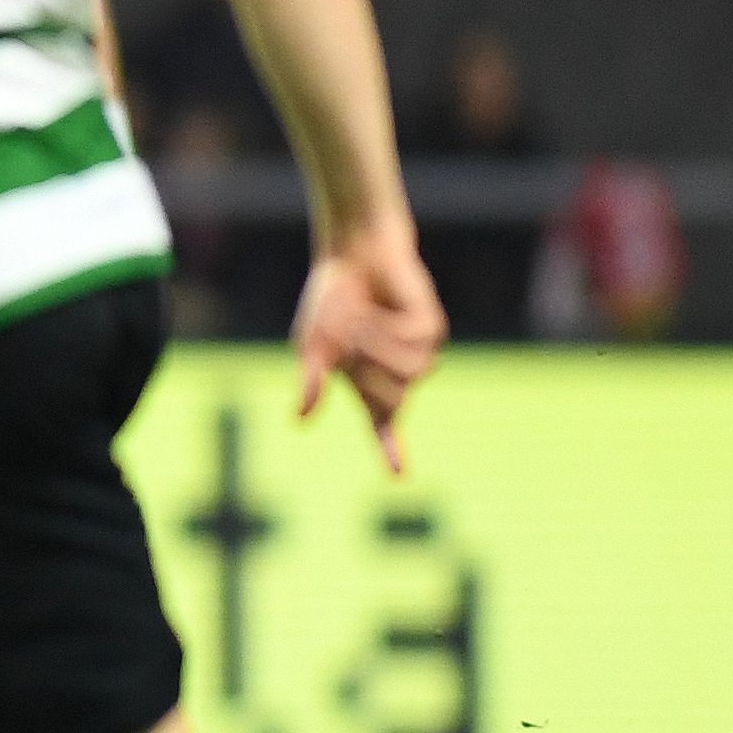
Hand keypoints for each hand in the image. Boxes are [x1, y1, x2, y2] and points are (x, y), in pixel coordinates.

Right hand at [293, 215, 444, 472]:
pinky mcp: (432, 328)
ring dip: (375, 345)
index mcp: (368, 382)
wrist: (352, 254)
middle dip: (364, 372)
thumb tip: (301, 419)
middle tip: (344, 338)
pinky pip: (414, 343)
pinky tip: (381, 307)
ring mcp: (419, 352)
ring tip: (358, 319)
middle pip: (394, 402)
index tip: (397, 477)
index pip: (381, 425)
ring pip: (409, 374)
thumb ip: (311, 379)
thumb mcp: (313, 344)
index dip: (388, 451)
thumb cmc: (330, 300)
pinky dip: (388, 327)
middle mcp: (397, 372)